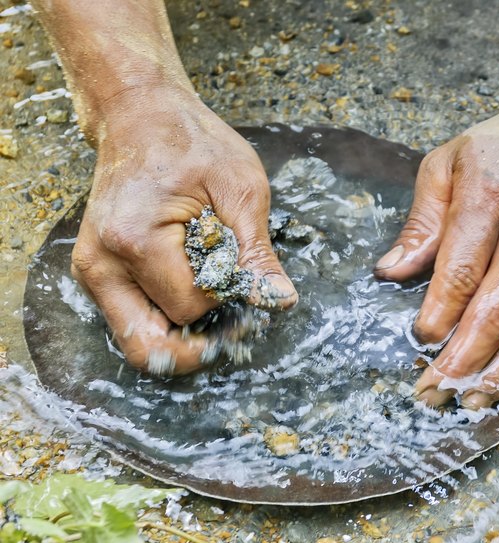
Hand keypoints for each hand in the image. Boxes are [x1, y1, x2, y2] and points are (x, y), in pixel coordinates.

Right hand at [71, 86, 296, 374]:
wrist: (140, 115)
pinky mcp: (95, 271)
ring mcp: (92, 270)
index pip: (190, 308)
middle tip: (231, 321)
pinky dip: (164, 317)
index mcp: (136, 240)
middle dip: (197, 340)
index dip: (226, 304)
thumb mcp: (241, 190)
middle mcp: (101, 264)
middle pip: (150, 344)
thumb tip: (280, 301)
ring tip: (210, 301)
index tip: (248, 286)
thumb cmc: (191, 142)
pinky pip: (131, 319)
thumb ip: (257, 254)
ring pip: (138, 339)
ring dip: (179, 334)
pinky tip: (189, 290)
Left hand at [375, 69, 498, 408]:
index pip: (461, 270)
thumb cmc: (498, 146)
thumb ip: (421, 222)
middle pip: (498, 306)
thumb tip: (390, 272)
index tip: (420, 342)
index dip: (441, 313)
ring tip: (473, 399)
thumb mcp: (445, 165)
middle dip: (464, 357)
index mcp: (488, 199)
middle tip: (435, 392)